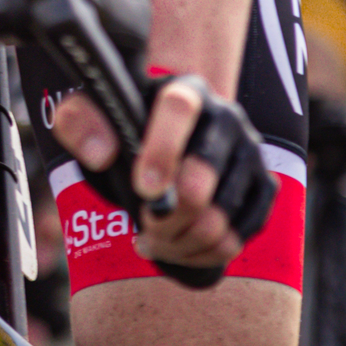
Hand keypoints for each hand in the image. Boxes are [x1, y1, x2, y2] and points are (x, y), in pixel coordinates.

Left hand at [51, 76, 242, 270]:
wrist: (166, 147)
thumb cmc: (124, 133)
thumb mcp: (90, 119)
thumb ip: (80, 123)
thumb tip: (102, 153)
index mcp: (185, 90)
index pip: (179, 108)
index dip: (160, 151)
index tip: (142, 189)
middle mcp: (227, 118)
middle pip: (199, 184)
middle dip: (162, 217)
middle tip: (142, 223)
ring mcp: (251, 154)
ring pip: (218, 221)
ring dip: (177, 242)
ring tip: (153, 239)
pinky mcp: (265, 188)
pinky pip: (236, 239)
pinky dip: (201, 254)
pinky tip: (178, 245)